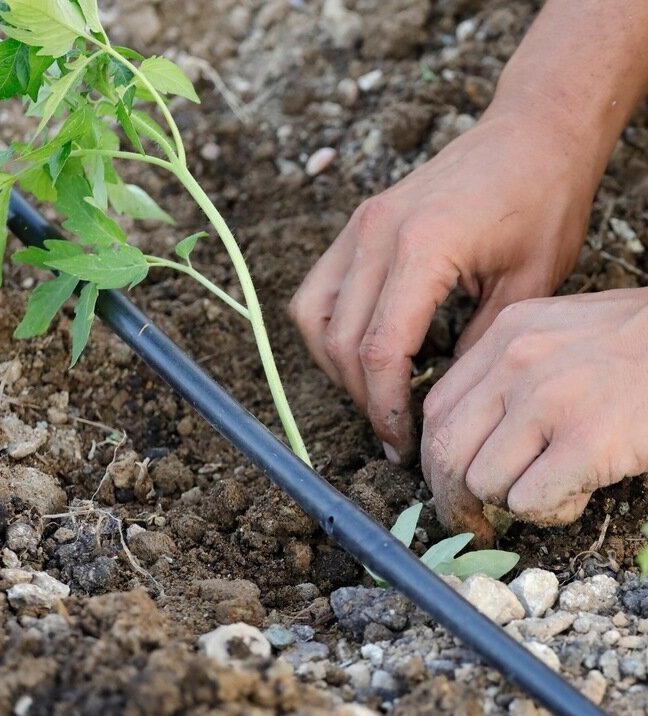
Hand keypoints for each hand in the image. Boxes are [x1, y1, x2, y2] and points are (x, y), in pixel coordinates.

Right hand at [289, 107, 596, 459]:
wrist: (530, 133)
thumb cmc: (543, 200)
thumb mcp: (528, 285)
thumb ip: (477, 347)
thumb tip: (442, 400)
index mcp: (423, 248)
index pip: (381, 349)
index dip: (385, 406)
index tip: (401, 441)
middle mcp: (376, 234)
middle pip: (341, 341)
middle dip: (362, 396)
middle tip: (393, 428)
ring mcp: (359, 226)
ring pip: (313, 317)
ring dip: (335, 365)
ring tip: (372, 391)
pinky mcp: (357, 224)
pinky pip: (317, 289)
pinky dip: (327, 329)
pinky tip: (358, 347)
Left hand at [422, 289, 647, 544]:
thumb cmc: (637, 344)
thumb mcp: (557, 332)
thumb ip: (506, 371)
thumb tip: (471, 434)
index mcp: (504, 336)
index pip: (436, 410)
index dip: (435, 460)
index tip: (448, 486)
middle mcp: (515, 364)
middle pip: (446, 450)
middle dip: (452, 499)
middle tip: (473, 522)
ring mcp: (548, 401)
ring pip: (483, 481)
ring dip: (511, 502)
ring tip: (551, 488)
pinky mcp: (587, 440)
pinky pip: (529, 501)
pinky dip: (547, 511)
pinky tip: (576, 494)